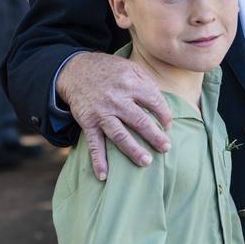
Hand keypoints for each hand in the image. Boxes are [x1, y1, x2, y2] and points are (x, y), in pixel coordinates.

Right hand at [57, 51, 172, 180]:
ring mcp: (101, 113)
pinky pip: (94, 144)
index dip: (164, 114)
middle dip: (154, 136)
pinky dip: (98, 161)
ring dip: (133, 150)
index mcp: (130, 83)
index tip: (168, 125)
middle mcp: (116, 99)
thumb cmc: (109, 70)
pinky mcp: (88, 122)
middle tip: (166, 148)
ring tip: (146, 162)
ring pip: (119, 135)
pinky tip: (103, 175)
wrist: (76, 70)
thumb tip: (162, 103)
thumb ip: (147, 83)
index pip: (154, 101)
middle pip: (139, 121)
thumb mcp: (130, 68)